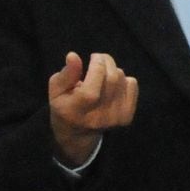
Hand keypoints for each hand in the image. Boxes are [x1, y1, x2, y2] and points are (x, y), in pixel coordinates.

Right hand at [47, 51, 137, 166]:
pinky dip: (124, 79)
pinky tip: (113, 85)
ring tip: (103, 75)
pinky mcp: (126, 117)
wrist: (78, 134)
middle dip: (106, 61)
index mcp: (76, 111)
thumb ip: (65, 74)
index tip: (93, 57)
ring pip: (122, 79)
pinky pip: (132, 86)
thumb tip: (73, 56)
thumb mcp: (56, 91)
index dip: (96, 66)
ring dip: (113, 70)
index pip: (91, 89)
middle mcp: (97, 117)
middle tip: (99, 59)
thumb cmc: (65, 107)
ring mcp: (114, 118)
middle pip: (111, 79)